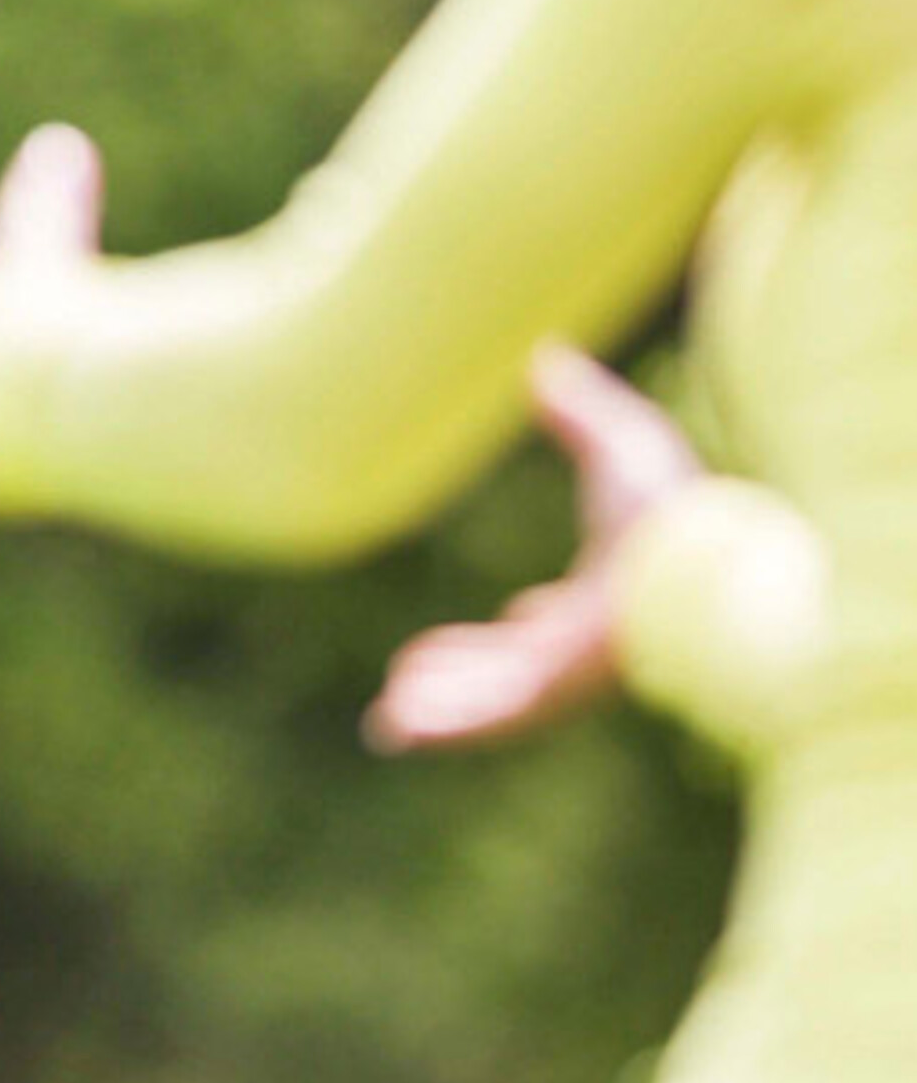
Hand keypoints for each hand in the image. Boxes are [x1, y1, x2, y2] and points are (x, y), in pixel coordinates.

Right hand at [365, 344, 702, 752]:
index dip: (529, 629)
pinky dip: (436, 725)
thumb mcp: (618, 443)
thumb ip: (579, 408)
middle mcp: (581, 652)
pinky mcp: (546, 697)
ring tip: (386, 719)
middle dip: (463, 678)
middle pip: (511, 673)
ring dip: (436, 710)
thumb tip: (547, 357)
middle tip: (412, 681)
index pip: (558, 628)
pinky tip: (395, 725)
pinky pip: (479, 720)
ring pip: (485, 706)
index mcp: (603, 605)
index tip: (512, 620)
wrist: (695, 561)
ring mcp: (563, 682)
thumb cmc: (672, 510)